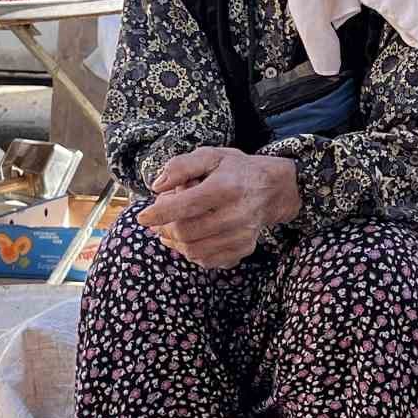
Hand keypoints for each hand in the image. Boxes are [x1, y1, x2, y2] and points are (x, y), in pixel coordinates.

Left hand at [137, 147, 300, 268]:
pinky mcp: (244, 249)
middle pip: (187, 232)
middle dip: (164, 229)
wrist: (274, 188)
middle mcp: (236, 214)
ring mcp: (242, 235)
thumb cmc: (237, 170)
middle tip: (157, 221)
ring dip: (174, 243)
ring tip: (169, 231)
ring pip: (195, 251)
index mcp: (226, 187)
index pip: (186, 205)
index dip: (159, 213)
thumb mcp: (211, 156)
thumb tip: (156, 185)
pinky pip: (208, 261)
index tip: (143, 217)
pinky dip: (191, 253)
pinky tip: (189, 240)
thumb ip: (181, 166)